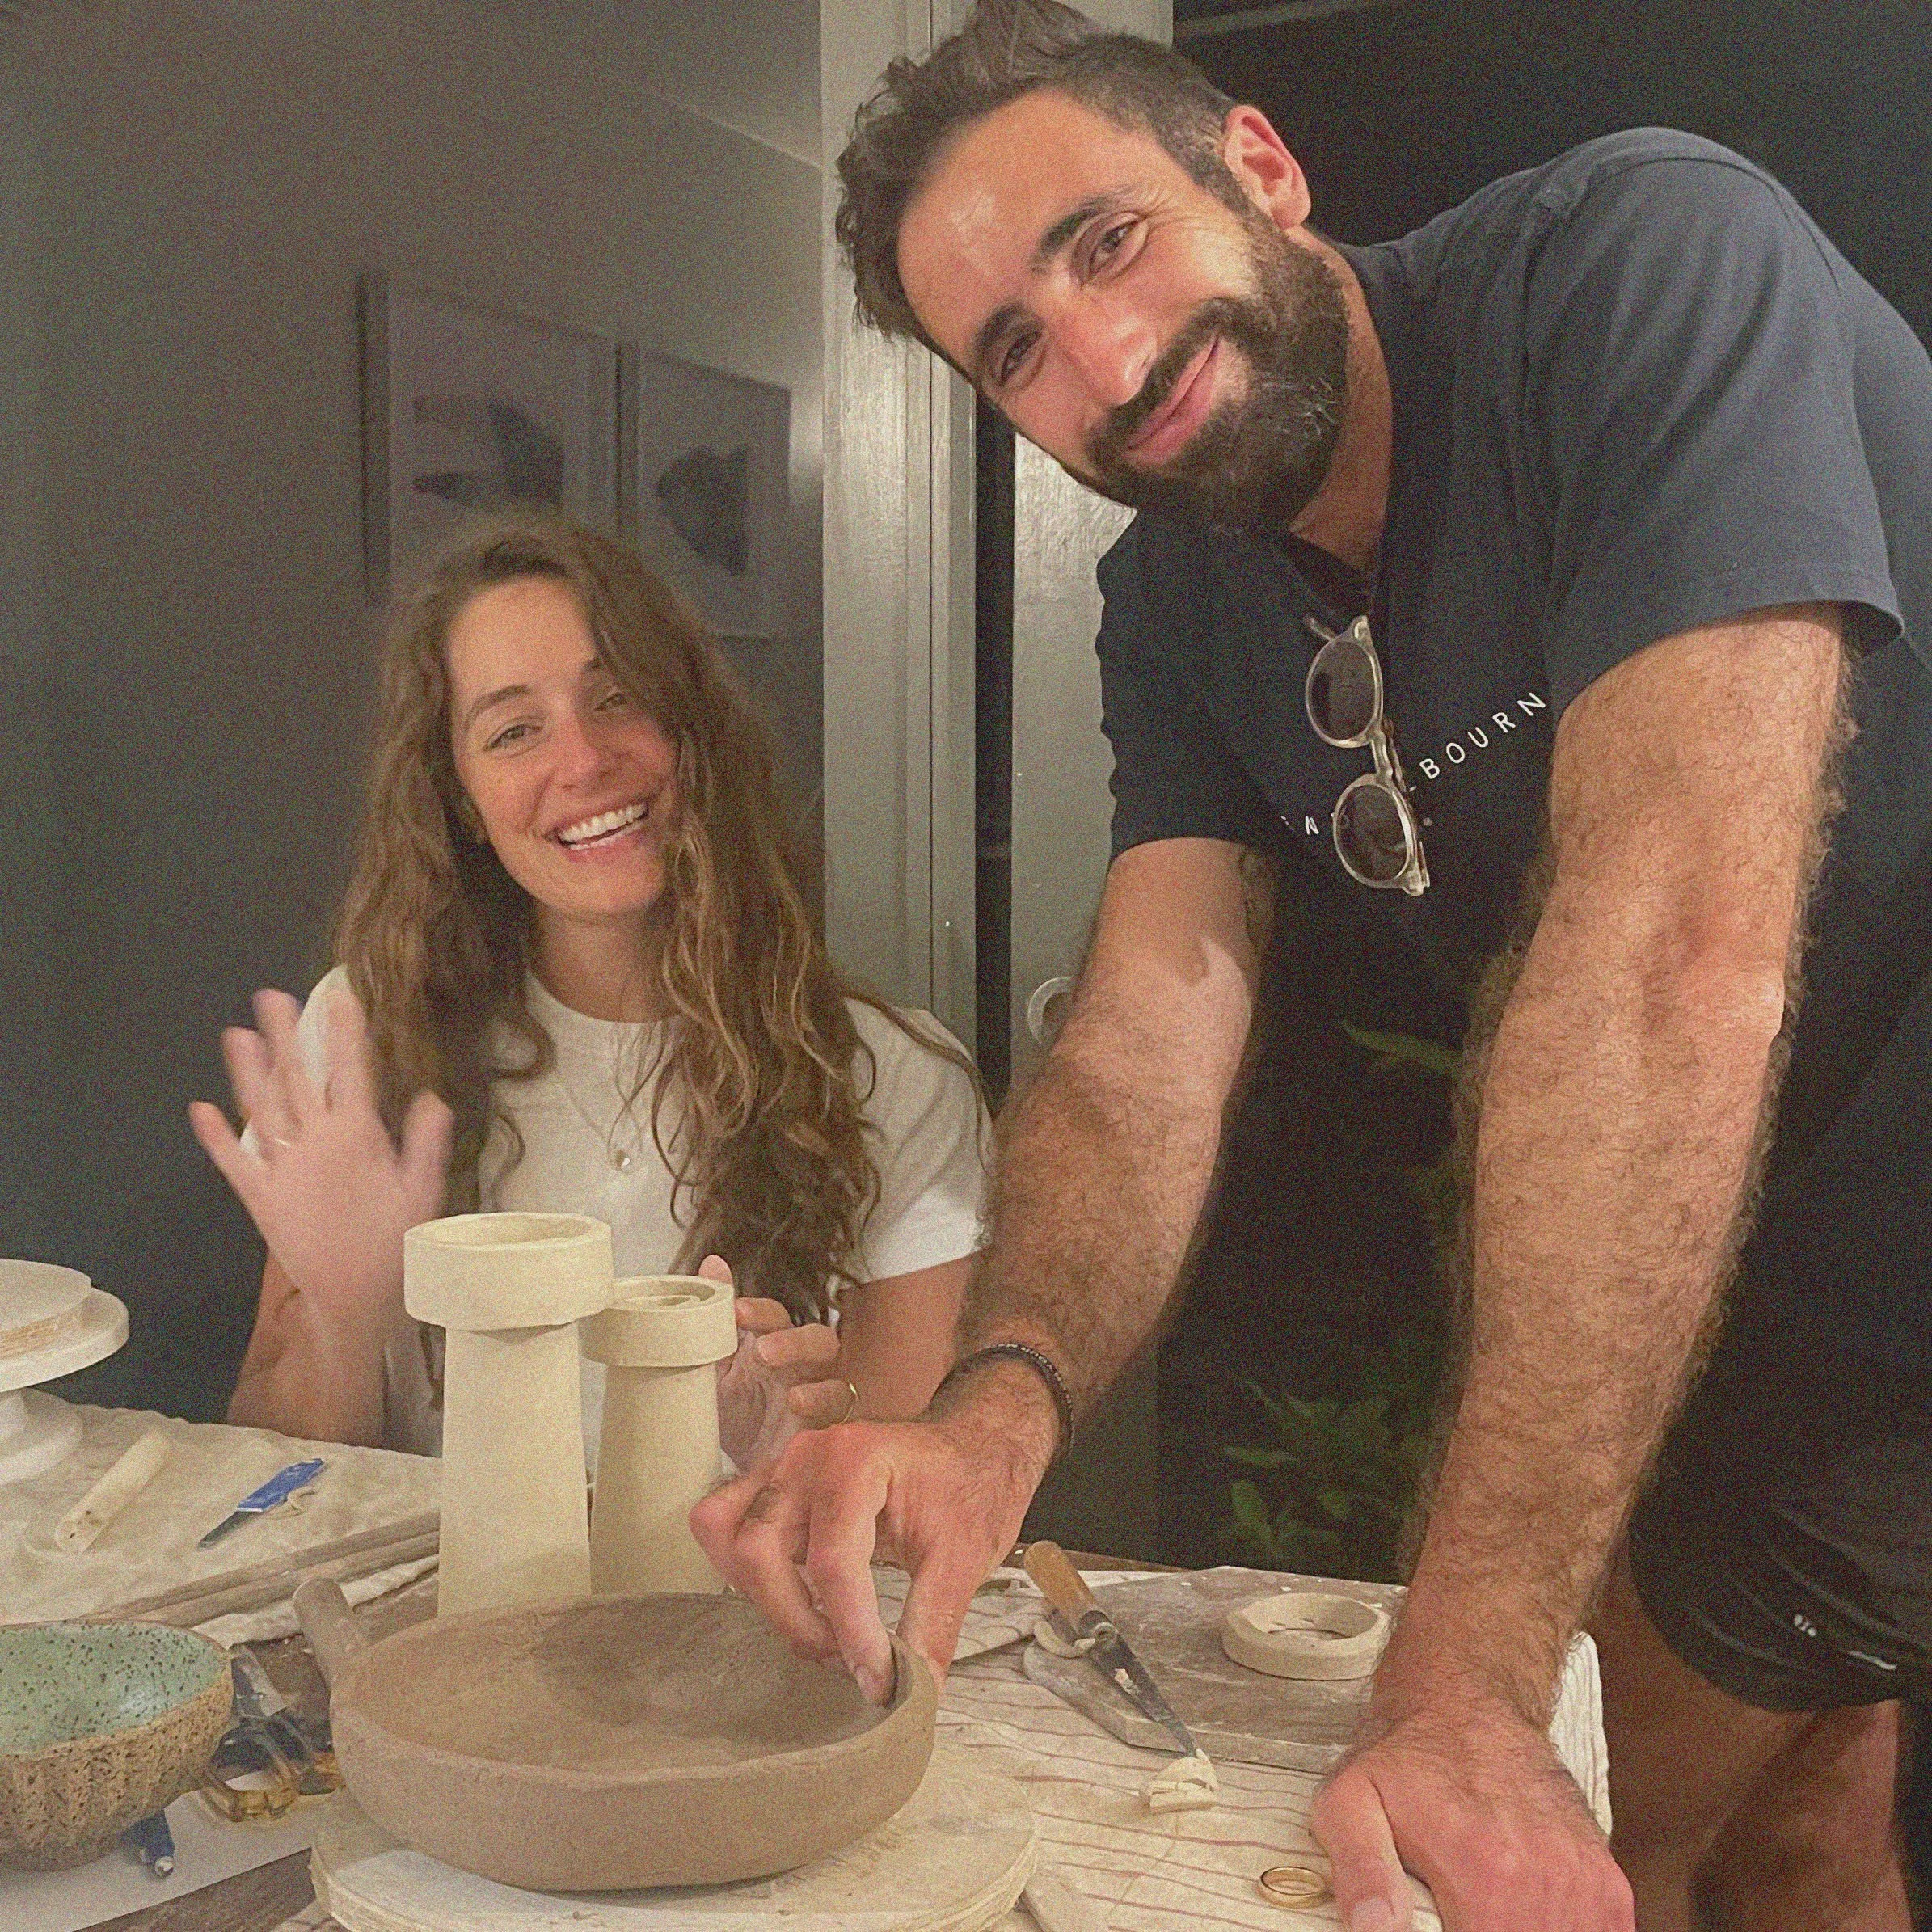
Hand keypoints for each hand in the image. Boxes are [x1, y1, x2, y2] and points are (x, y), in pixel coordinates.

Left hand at [189, 987, 452, 1338]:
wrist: (355, 1299)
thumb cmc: (397, 1244)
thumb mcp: (425, 1190)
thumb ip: (425, 1141)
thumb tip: (430, 1096)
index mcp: (357, 1137)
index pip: (350, 1072)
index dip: (345, 1032)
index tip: (339, 997)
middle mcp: (313, 1143)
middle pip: (297, 1078)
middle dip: (285, 1035)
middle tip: (271, 996)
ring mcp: (281, 1168)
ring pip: (261, 1108)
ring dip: (247, 1070)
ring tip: (235, 1033)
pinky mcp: (259, 1196)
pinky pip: (233, 1161)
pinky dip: (215, 1136)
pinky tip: (200, 1110)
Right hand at [690, 1366, 1053, 1704]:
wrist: (972, 1445)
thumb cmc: (969, 1487)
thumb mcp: (963, 1557)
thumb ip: (932, 1626)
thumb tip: (915, 1695)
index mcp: (857, 1460)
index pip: (833, 1562)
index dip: (851, 1633)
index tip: (877, 1681)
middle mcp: (806, 1456)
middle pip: (759, 1551)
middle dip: (798, 1622)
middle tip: (848, 1659)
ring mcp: (782, 1465)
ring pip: (727, 1538)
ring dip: (765, 1600)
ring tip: (822, 1630)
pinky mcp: (772, 1483)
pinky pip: (724, 1527)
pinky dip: (747, 1574)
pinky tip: (798, 1598)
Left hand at [703, 1257, 857, 1468]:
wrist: (735, 1472)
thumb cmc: (732, 1411)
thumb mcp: (712, 1367)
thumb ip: (713, 1317)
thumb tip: (712, 1262)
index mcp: (772, 1345)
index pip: (775, 1317)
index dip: (759, 1312)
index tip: (737, 1312)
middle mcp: (802, 1370)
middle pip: (818, 1341)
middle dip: (795, 1343)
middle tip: (764, 1352)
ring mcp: (819, 1404)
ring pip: (836, 1386)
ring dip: (819, 1391)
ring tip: (794, 1399)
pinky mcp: (824, 1439)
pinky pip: (839, 1431)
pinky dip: (828, 1432)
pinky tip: (810, 1437)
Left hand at [1310, 1691, 1632, 1931]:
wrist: (1465, 1700)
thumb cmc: (1408, 1755)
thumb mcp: (1351, 1802)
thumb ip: (1360, 1872)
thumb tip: (1375, 1927)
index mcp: (1485, 1872)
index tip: (1438, 1919)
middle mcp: (1544, 1878)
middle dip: (1482, 1931)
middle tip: (1457, 1909)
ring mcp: (1582, 1880)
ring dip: (1523, 1930)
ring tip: (1487, 1907)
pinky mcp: (1606, 1881)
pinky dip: (1566, 1930)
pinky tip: (1526, 1912)